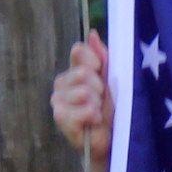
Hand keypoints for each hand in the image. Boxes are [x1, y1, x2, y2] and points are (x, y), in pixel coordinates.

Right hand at [52, 33, 111, 158]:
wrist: (113, 138)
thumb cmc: (113, 108)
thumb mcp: (112, 79)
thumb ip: (102, 56)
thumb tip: (92, 33)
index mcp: (74, 70)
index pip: (79, 51)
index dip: (95, 62)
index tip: (102, 74)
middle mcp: (62, 83)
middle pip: (82, 73)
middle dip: (99, 87)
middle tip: (102, 100)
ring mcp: (58, 100)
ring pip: (83, 92)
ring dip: (97, 104)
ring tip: (98, 112)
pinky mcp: (60, 118)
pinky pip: (81, 110)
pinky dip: (92, 116)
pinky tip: (93, 122)